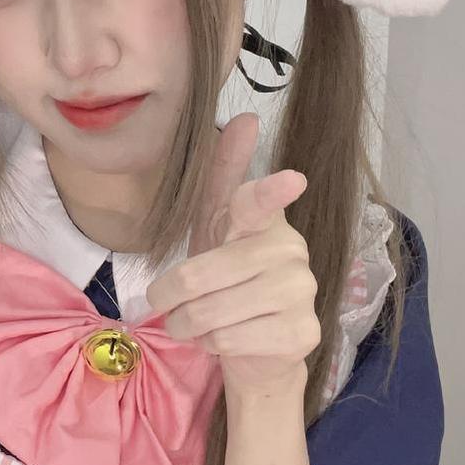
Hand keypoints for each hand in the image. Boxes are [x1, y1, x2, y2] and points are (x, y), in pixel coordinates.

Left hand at [145, 112, 319, 398]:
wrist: (253, 346)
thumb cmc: (224, 277)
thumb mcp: (214, 225)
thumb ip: (223, 176)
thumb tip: (246, 119)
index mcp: (265, 220)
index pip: (262, 203)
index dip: (271, 192)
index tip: (291, 179)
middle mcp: (291, 251)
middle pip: (204, 272)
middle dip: (170, 293)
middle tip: (162, 300)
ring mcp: (302, 292)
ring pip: (212, 311)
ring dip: (185, 322)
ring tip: (190, 322)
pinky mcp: (301, 333)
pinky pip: (228, 340)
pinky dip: (208, 344)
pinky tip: (219, 340)